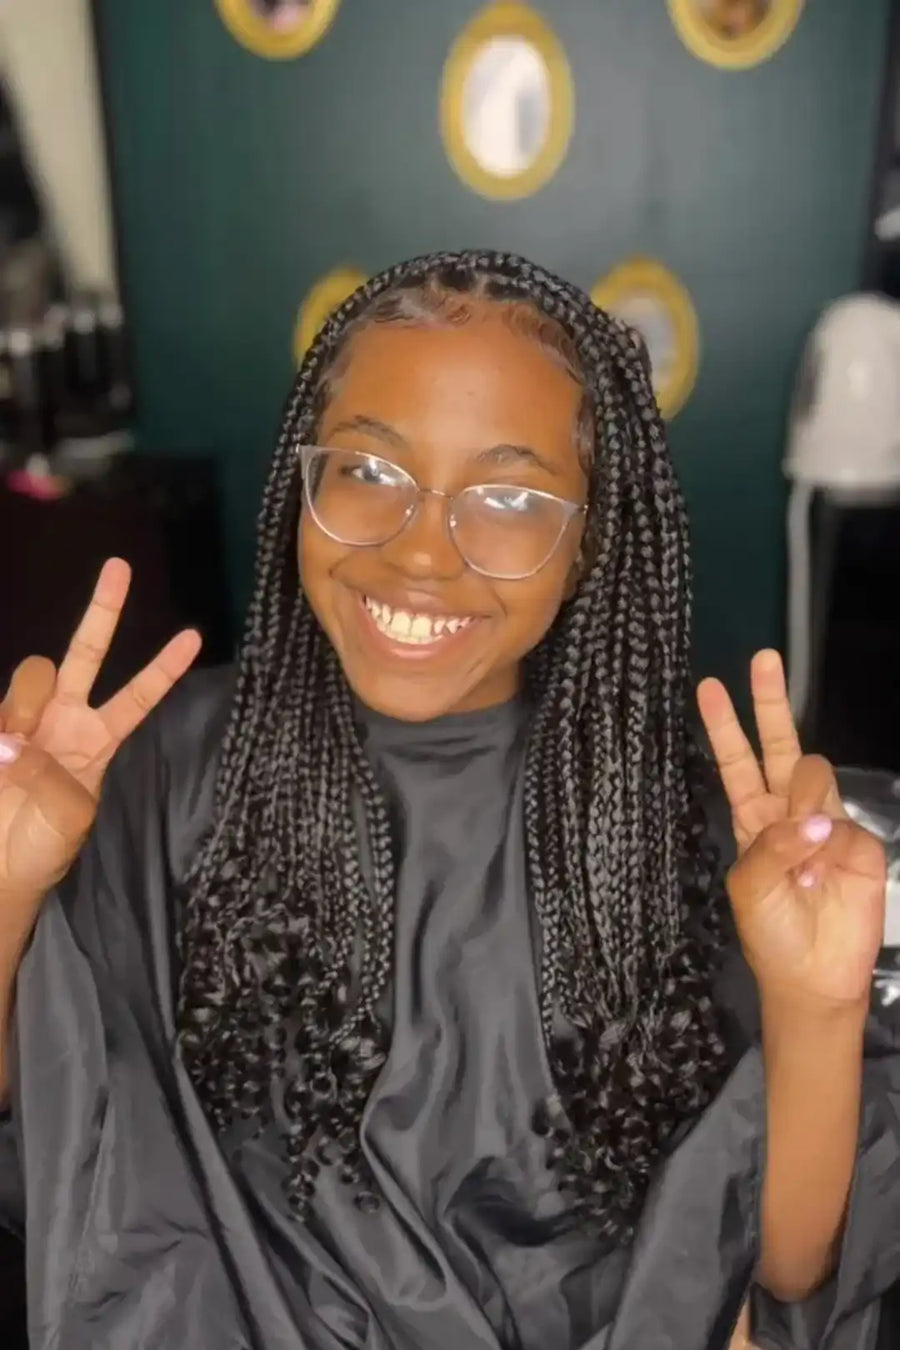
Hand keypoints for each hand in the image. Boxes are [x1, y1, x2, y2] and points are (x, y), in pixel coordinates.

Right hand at [0, 558, 199, 903]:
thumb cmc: (43, 846)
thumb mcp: (68, 816)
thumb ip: (52, 777)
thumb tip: (16, 742)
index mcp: (97, 740)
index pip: (137, 696)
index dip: (163, 668)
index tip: (194, 636)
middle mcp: (62, 719)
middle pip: (85, 654)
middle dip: (103, 611)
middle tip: (121, 568)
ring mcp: (22, 720)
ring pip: (33, 676)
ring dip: (26, 706)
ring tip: (12, 754)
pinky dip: (0, 731)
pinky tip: (0, 753)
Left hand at [697, 650, 885, 1009]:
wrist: (812, 975)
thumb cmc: (770, 931)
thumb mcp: (750, 887)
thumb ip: (774, 845)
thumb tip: (817, 819)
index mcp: (753, 818)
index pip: (737, 762)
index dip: (725, 726)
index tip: (709, 686)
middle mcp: (788, 811)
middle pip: (779, 744)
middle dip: (770, 701)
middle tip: (763, 659)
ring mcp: (826, 821)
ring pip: (813, 772)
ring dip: (801, 798)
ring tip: (802, 845)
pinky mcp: (859, 841)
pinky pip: (843, 820)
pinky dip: (829, 841)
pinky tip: (823, 870)